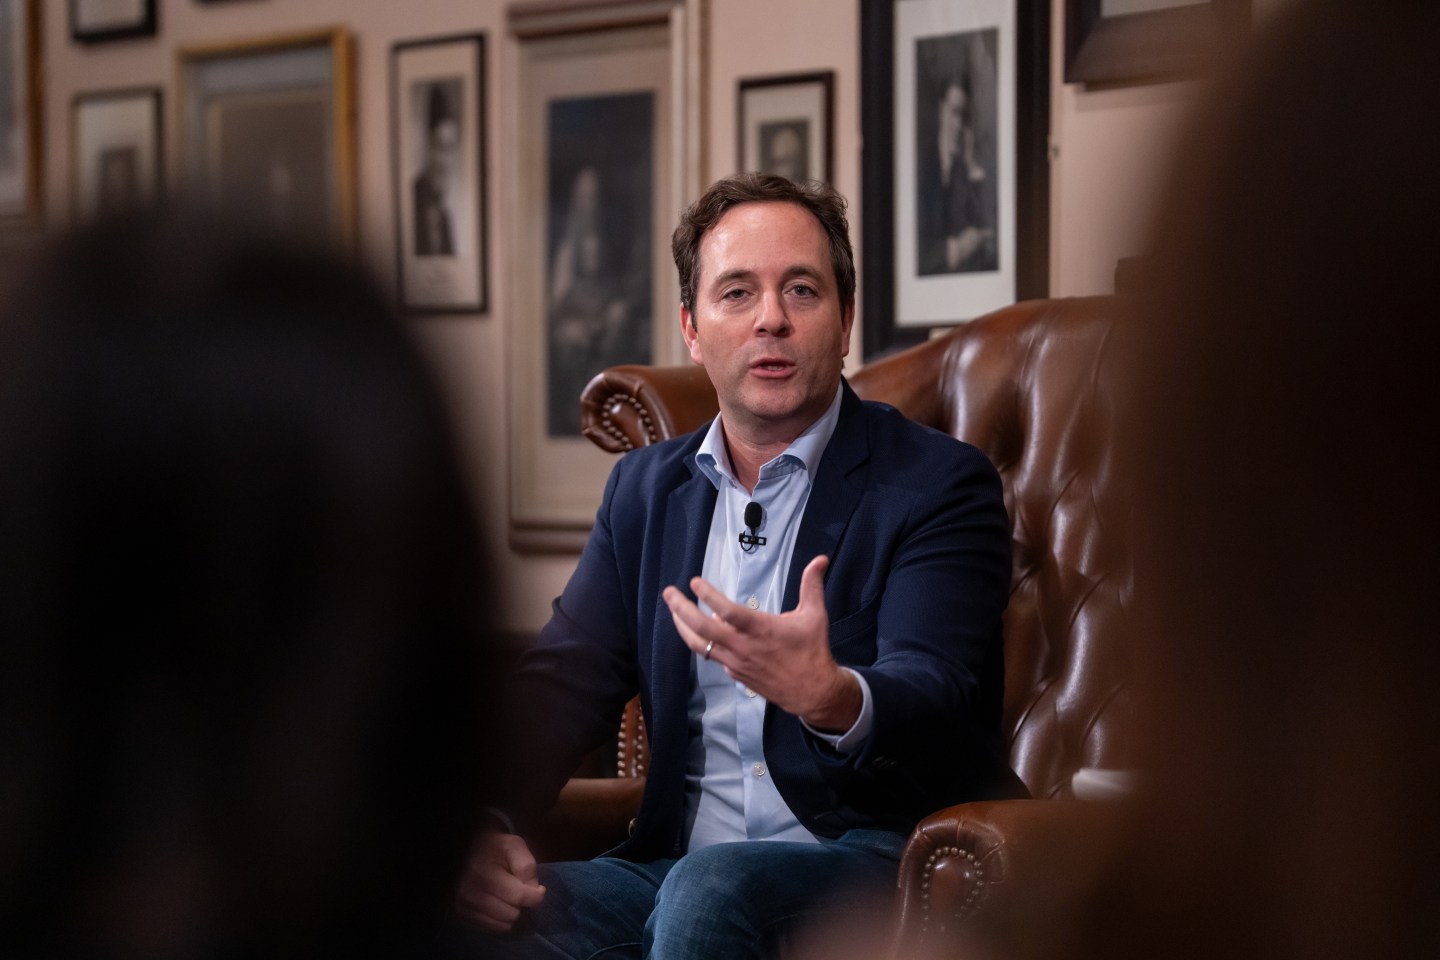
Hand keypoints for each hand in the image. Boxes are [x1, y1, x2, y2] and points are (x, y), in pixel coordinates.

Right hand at [453, 831, 545, 933]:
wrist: (467, 852)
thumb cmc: (493, 848)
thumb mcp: (514, 846)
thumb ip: (527, 866)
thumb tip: (534, 890)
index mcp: (484, 873)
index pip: (518, 896)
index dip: (536, 896)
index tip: (539, 890)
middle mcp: (471, 894)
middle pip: (512, 914)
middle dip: (522, 905)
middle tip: (520, 891)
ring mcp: (465, 907)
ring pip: (503, 926)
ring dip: (513, 914)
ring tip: (510, 898)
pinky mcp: (463, 916)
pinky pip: (492, 929)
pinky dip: (501, 920)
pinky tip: (501, 905)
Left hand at [662, 554, 860, 731]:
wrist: (812, 692)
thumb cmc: (812, 650)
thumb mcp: (815, 615)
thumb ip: (812, 585)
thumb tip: (820, 558)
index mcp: (760, 629)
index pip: (727, 611)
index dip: (709, 596)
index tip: (694, 582)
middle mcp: (742, 646)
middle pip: (701, 629)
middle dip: (681, 609)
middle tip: (668, 592)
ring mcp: (736, 662)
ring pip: (700, 645)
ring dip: (683, 627)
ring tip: (674, 611)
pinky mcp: (735, 674)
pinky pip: (713, 656)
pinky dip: (705, 642)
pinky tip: (702, 632)